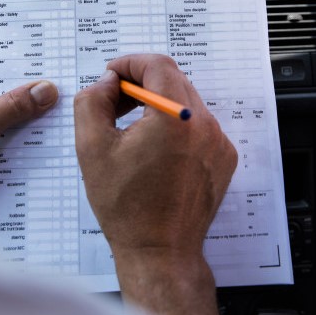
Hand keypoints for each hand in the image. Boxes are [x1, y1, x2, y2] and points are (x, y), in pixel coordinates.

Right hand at [74, 54, 235, 314]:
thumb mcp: (92, 148)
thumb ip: (93, 101)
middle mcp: (204, 124)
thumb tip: (107, 82)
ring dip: (159, 105)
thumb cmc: (126, 206)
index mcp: (175, 117)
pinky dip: (177, 126)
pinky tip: (155, 150)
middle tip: (116, 101)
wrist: (160, 251)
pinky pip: (199, 126)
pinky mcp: (223, 158)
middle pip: (173, 80)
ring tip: (132, 129)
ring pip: (187, 102)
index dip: (130, 63)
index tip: (112, 75)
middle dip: (142, 83)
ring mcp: (218, 142)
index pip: (157, 65)